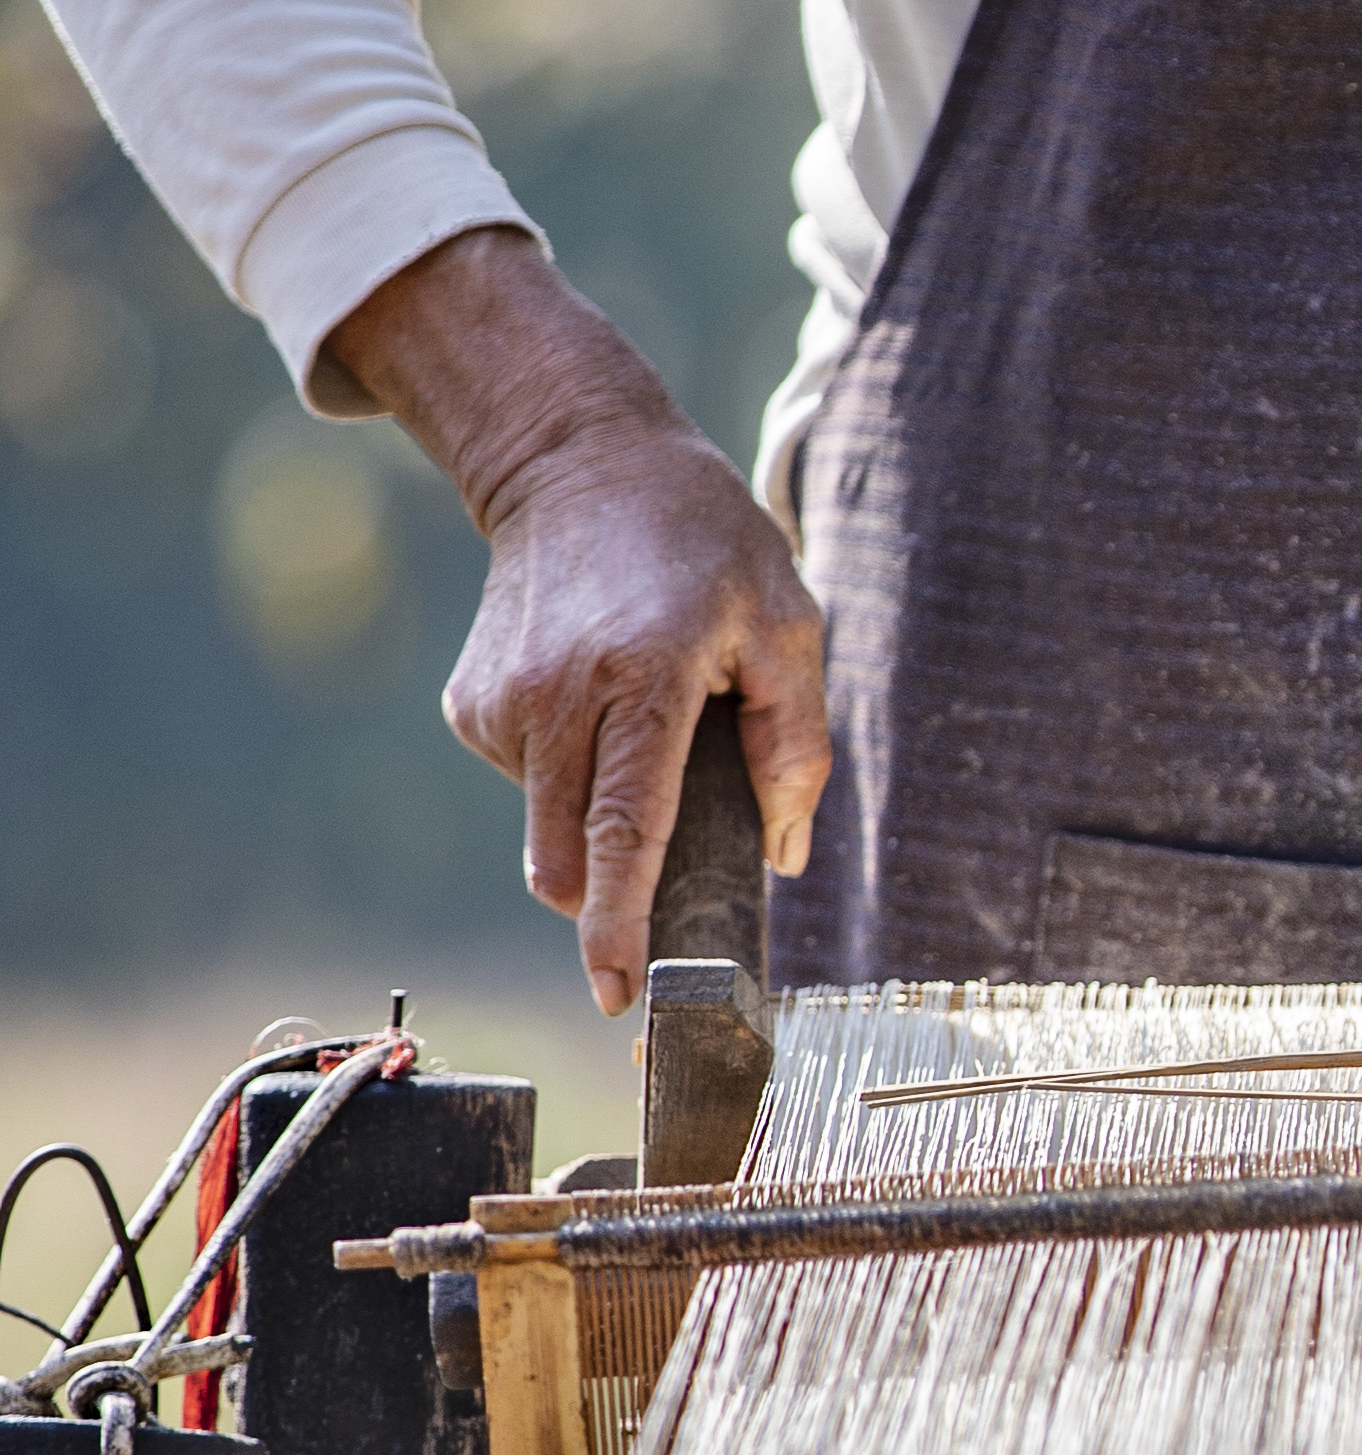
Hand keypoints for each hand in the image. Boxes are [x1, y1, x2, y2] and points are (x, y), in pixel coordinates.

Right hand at [323, 229, 830, 1012]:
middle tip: (656, 909)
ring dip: (600, 820)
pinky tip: (596, 704)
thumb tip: (785, 853)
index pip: (629, 825)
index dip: (622, 921)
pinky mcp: (472, 705)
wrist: (580, 464)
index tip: (618, 991)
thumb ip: (797, 743)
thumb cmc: (703, 544)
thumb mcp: (786, 621)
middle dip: (608, 907)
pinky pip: (530, 786)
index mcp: (647, 674)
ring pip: (550, 830)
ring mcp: (504, 701)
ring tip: (644, 728)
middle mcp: (560, 693)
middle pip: (570, 856)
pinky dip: (570, 776)